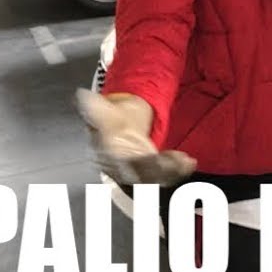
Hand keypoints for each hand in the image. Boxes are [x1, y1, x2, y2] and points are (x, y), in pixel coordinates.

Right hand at [76, 88, 194, 186]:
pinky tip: (188, 162)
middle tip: (174, 163)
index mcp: (109, 156)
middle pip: (140, 175)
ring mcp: (137, 171)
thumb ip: (94, 107)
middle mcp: (122, 168)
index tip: (151, 159)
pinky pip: (164, 174)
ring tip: (185, 162)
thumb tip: (82, 95)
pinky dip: (177, 170)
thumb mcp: (103, 112)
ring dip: (170, 172)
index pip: (121, 164)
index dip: (136, 164)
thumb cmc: (111, 122)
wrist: (118, 127)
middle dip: (158, 171)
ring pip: (154, 176)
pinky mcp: (151, 170)